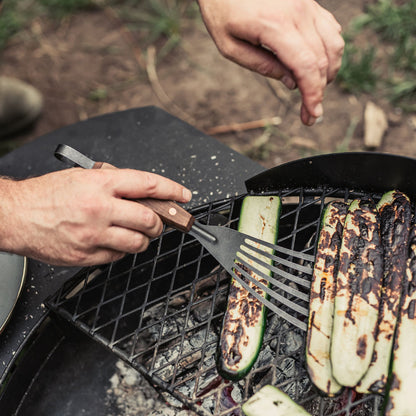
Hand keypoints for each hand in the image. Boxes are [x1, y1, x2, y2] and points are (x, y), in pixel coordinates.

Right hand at [0, 168, 191, 265]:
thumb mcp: (83, 177)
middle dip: (160, 223)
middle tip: (158, 223)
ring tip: (137, 234)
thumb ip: (113, 184)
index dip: (172, 190)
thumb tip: (143, 192)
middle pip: (149, 219)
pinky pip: (118, 257)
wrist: (16, 215)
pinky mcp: (86, 255)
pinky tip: (114, 243)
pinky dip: (122, 251)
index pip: (148, 184)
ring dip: (144, 239)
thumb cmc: (47, 194)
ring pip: (138, 243)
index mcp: (100, 184)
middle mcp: (100, 208)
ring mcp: (93, 234)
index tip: (183, 195)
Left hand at [198, 0, 343, 125]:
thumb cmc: (221, 8)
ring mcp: (307, 4)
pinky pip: (331, 28)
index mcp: (275, 26)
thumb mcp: (229, 45)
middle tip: (310, 113)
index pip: (305, 67)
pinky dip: (330, 51)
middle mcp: (298, 13)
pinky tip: (317, 64)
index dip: (313, 95)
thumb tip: (291, 83)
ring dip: (328, 72)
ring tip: (313, 89)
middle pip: (322, 60)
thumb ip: (262, 65)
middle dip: (319, 92)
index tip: (312, 115)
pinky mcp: (309, 1)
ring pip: (334, 44)